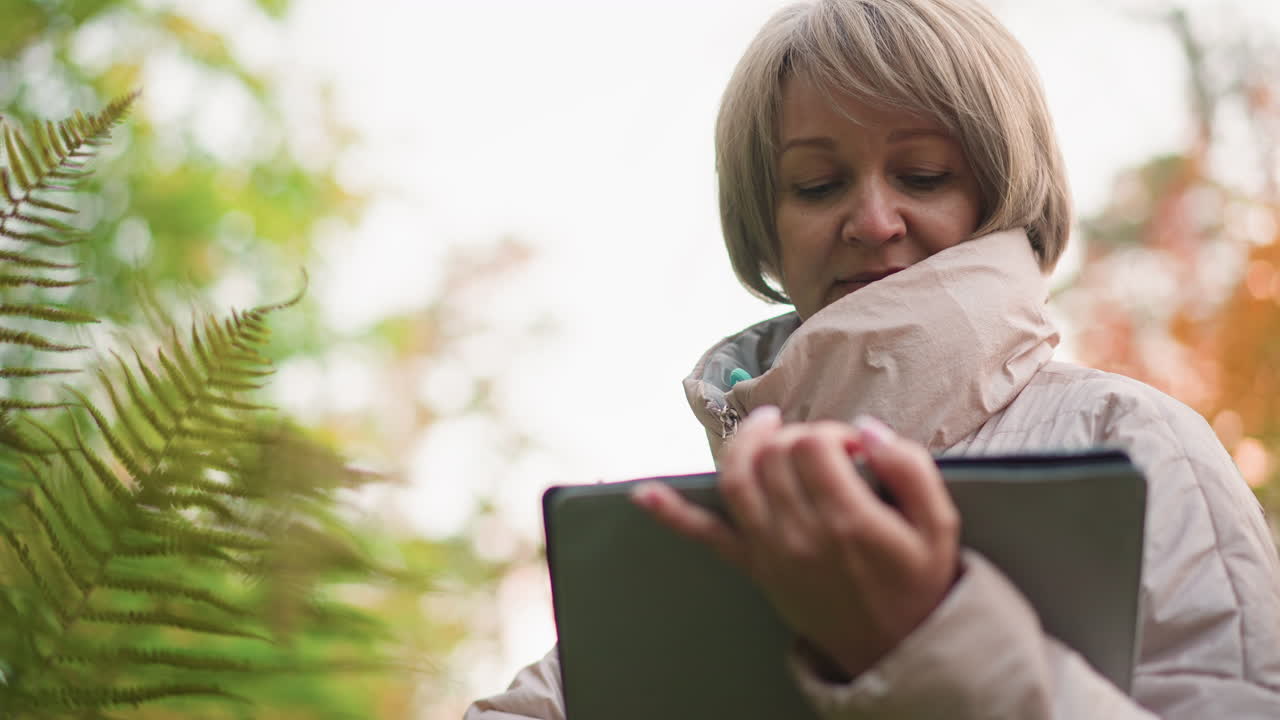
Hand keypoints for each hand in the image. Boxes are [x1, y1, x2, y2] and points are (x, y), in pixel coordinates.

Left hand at [632, 406, 959, 677]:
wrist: (896, 648)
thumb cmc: (917, 582)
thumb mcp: (939, 526)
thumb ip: (910, 469)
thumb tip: (869, 430)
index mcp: (849, 520)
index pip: (814, 445)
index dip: (832, 432)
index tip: (852, 446)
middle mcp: (801, 534)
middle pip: (774, 456)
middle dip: (795, 435)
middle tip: (821, 445)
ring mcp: (771, 551)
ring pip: (737, 480)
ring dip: (742, 445)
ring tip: (764, 428)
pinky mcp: (755, 567)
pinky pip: (707, 537)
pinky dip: (672, 514)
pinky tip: (643, 494)